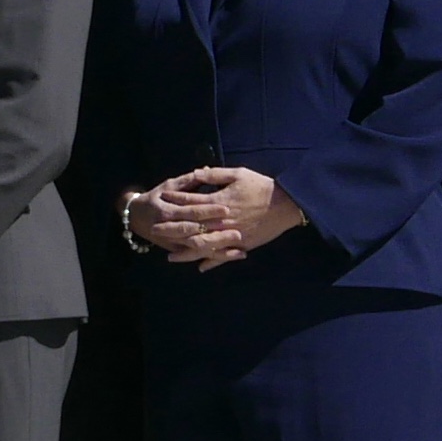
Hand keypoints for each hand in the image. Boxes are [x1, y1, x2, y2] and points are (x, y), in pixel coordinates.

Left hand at [143, 167, 303, 269]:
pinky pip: (223, 256)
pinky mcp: (242, 245)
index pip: (191, 203)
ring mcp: (231, 236)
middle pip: (192, 228)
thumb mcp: (238, 174)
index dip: (175, 201)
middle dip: (172, 229)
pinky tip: (199, 267)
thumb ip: (215, 176)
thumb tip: (196, 173)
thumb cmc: (262, 186)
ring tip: (170, 257)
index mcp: (219, 203)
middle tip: (154, 231)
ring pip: (204, 247)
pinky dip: (211, 262)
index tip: (162, 200)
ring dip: (186, 252)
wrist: (286, 204)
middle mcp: (222, 222)